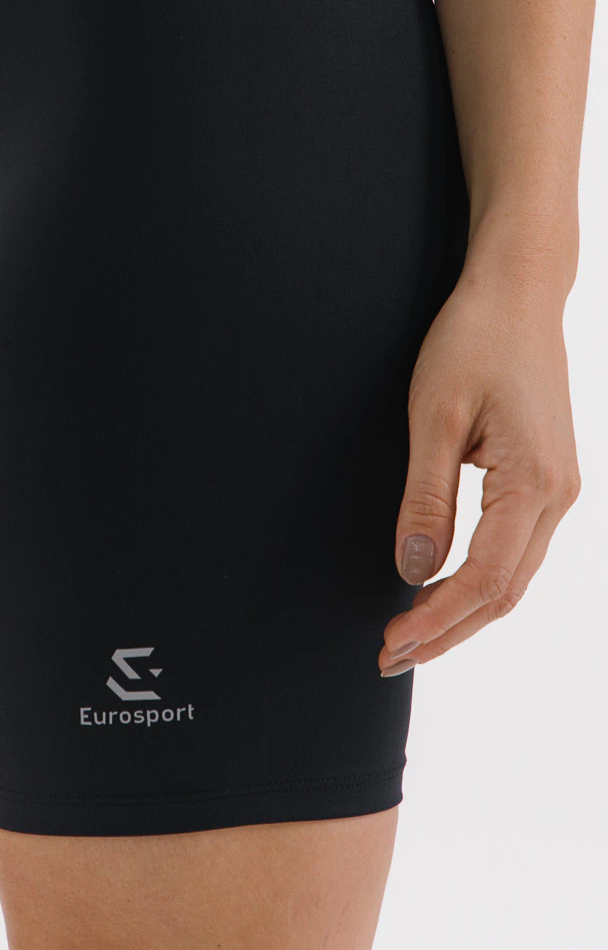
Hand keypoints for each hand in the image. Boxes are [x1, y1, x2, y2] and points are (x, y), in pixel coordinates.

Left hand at [380, 263, 580, 673]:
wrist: (518, 293)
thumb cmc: (474, 340)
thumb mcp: (436, 416)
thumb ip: (426, 497)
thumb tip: (412, 570)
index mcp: (534, 482)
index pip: (484, 578)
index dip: (436, 617)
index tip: (392, 641)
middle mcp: (559, 495)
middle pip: (505, 593)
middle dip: (447, 631)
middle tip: (389, 656)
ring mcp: (559, 490)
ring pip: (514, 578)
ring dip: (463, 613)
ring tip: (411, 638)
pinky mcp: (547, 480)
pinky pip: (518, 551)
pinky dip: (480, 582)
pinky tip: (443, 593)